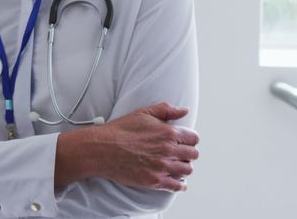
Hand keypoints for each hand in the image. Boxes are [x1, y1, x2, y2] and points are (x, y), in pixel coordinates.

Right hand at [56, 102, 198, 191]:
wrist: (102, 149)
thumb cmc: (120, 131)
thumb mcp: (143, 113)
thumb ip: (166, 110)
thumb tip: (183, 111)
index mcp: (168, 133)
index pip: (193, 138)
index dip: (190, 139)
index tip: (186, 141)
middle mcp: (168, 150)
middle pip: (193, 154)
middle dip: (188, 153)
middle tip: (181, 153)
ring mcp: (162, 167)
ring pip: (187, 170)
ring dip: (184, 167)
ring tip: (178, 165)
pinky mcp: (155, 181)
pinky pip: (177, 186)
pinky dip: (180, 184)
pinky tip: (178, 182)